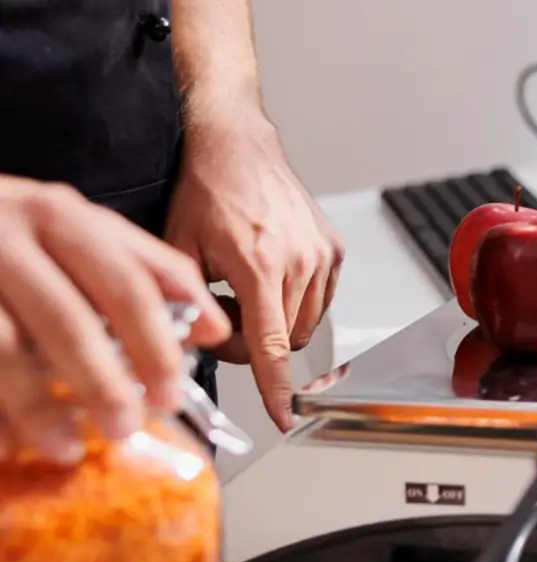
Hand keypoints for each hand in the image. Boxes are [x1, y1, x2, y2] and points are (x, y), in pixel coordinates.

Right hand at [0, 177, 230, 459]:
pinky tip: (7, 445)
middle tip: (126, 428)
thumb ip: (146, 270)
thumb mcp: (76, 231)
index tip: (171, 396)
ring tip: (66, 448)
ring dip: (38, 406)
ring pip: (4, 346)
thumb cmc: (10, 232)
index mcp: (61, 218)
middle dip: (102, 383)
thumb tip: (212, 329)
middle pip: (68, 320)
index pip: (125, 285)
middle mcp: (10, 237)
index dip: (154, 345)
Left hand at [166, 111, 343, 430]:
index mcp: (259, 264)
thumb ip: (183, 302)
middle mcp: (300, 261)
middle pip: (285, 342)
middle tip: (223, 319)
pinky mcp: (334, 249)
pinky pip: (320, 301)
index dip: (276, 388)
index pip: (271, 345)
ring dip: (276, 326)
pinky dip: (295, 304)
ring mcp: (322, 255)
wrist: (237, 145)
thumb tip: (185, 346)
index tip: (285, 416)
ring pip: (306, 325)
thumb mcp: (178, 248)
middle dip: (254, 345)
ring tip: (245, 296)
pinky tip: (269, 280)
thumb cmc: (205, 189)